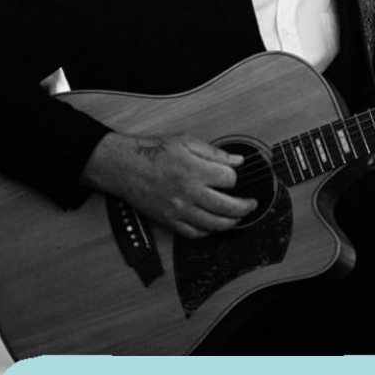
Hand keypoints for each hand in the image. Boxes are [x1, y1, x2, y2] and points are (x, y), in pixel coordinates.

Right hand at [81, 132, 256, 239]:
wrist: (123, 167)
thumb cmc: (152, 151)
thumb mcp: (184, 141)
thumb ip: (213, 152)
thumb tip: (237, 160)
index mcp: (194, 170)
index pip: (229, 179)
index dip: (235, 177)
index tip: (232, 175)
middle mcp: (189, 193)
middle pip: (228, 207)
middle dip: (245, 207)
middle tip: (252, 204)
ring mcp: (179, 210)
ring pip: (214, 224)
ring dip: (231, 222)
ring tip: (238, 217)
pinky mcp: (169, 221)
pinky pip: (194, 233)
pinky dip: (208, 232)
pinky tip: (213, 225)